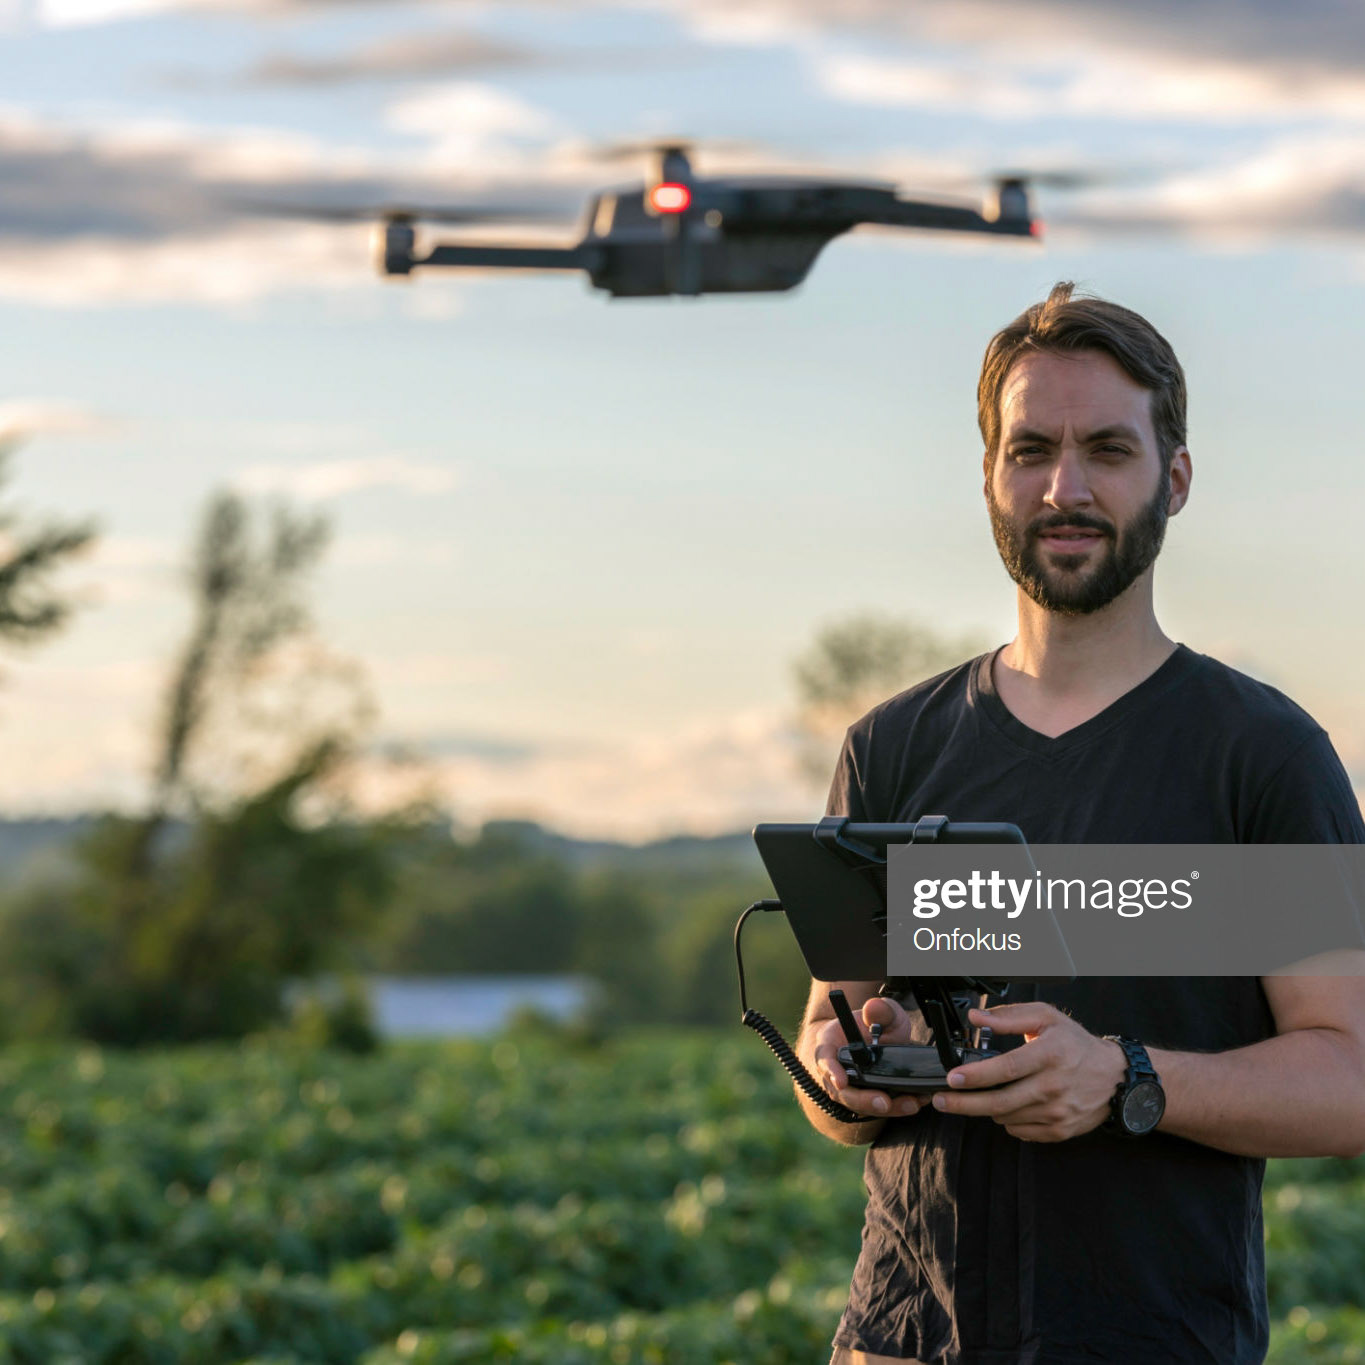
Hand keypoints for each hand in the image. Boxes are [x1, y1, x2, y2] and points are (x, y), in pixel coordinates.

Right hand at [806, 995, 928, 1119]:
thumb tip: (873, 1007)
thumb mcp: (881, 1012)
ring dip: (887, 1107)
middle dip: (864, 1100)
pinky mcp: (868, 1100)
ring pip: (864, 1106)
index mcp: (829, 1049)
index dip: (831, 1072)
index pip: (825, 1061)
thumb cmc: (869, 1025)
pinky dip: (897, 1107)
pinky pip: (879, 1107)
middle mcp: (836, 1074)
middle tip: (884, 1102)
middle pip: (844, 1093)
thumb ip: (880, 1010)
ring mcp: (851, 1091)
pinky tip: (916, 1101)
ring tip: (911, 1103)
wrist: (870, 1039)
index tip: (841, 1082)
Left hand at [930, 1003, 1126, 1141]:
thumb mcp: (1046, 1018)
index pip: (1007, 1069)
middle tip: (941, 1100)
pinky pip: (1020, 1131)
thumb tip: (976, 1017)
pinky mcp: (1059, 1131)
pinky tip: (1004, 1107)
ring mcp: (1057, 1113)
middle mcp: (1054, 1086)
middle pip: (1000, 1102)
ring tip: (973, 1098)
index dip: (976, 1076)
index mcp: (1050, 1055)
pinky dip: (1006, 1120)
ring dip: (985, 1110)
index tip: (953, 1078)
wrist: (1115, 1078)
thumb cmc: (1076, 1044)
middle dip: (965, 1104)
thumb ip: (1009, 1016)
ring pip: (1006, 1118)